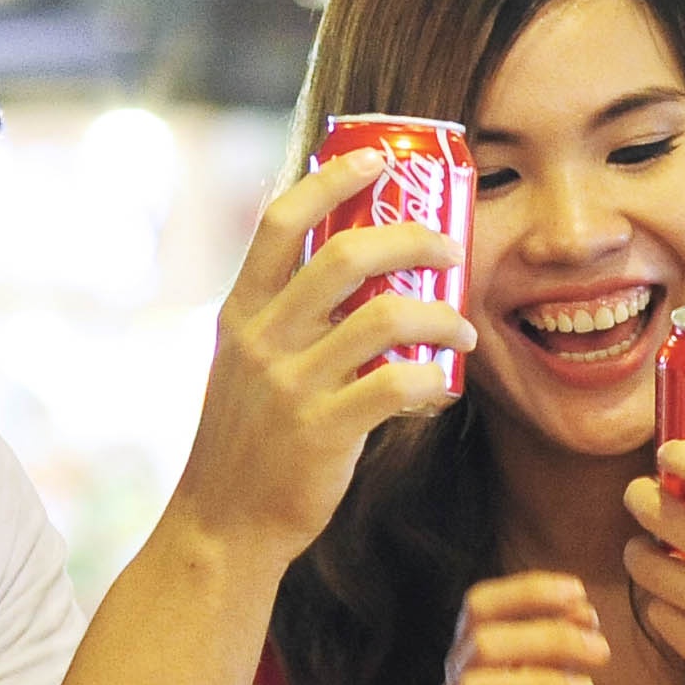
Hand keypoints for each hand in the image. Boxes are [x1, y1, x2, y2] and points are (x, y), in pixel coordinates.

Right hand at [172, 149, 476, 563]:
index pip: (282, 219)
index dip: (333, 178)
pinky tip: (446, 385)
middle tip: (450, 248)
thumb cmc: (247, 443)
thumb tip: (348, 271)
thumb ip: (283, 319)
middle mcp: (262, 339)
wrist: (223, 525)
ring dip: (440, 315)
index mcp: (243, 313)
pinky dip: (433, 379)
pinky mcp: (322, 432)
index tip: (379, 159)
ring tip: (461, 327)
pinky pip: (396, 387)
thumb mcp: (245, 366)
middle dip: (413, 238)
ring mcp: (291, 385)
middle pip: (347, 254)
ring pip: (385, 317)